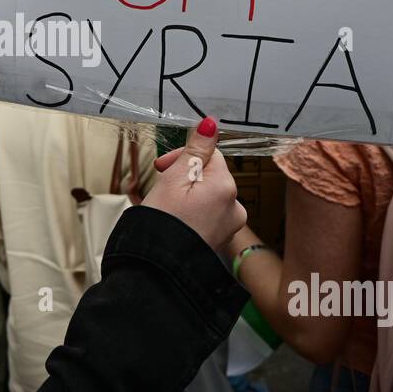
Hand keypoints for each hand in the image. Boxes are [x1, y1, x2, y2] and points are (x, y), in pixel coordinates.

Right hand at [143, 116, 246, 254]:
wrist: (157, 268)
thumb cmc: (162, 223)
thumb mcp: (174, 178)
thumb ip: (196, 150)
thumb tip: (212, 123)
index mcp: (226, 186)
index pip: (210, 155)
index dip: (182, 157)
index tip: (161, 167)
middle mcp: (235, 206)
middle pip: (210, 175)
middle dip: (184, 176)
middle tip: (160, 185)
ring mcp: (229, 225)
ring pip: (208, 195)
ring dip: (187, 194)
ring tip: (166, 206)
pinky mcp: (219, 239)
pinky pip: (207, 215)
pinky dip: (192, 213)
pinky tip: (175, 220)